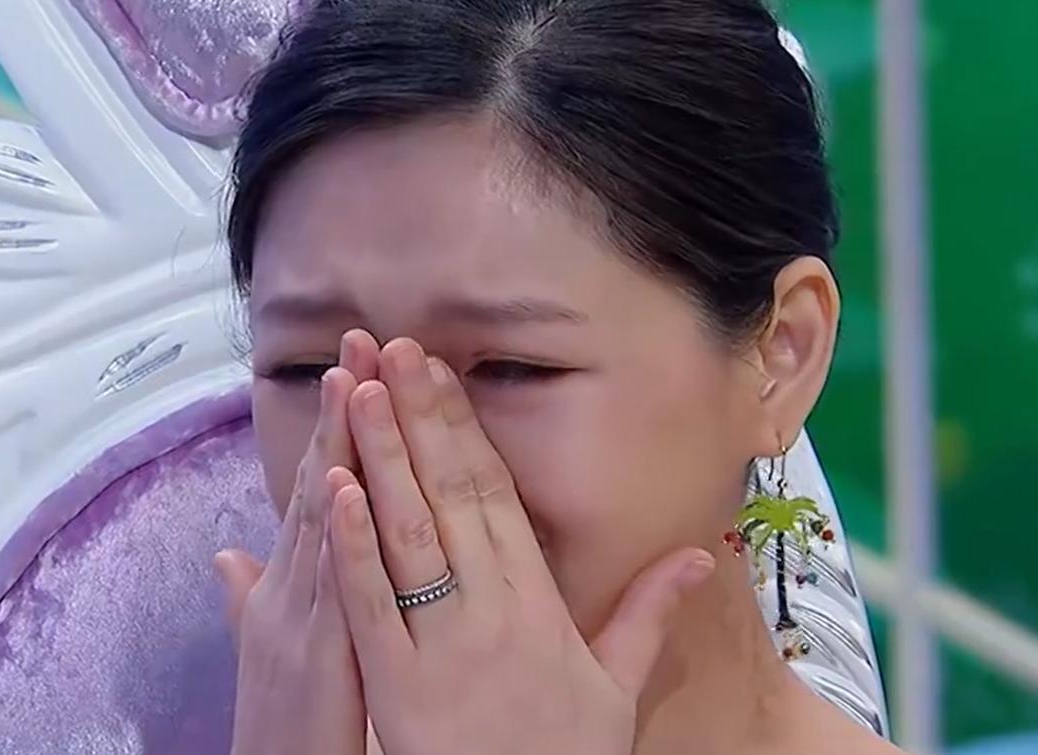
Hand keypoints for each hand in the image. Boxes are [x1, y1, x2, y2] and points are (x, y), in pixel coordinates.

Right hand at [216, 330, 378, 754]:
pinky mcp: (317, 655)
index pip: (321, 489)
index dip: (337, 427)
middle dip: (341, 411)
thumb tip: (227, 554)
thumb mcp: (269, 650)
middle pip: (322, 484)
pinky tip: (343, 484)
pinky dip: (335, 534)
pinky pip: (331, 586)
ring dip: (338, 448)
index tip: (358, 365)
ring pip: (324, 518)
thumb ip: (249, 597)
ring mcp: (300, 616)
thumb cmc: (283, 722)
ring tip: (353, 380)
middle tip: (360, 338)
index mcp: (290, 584)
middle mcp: (290, 587)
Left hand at [326, 337, 716, 754]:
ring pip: (406, 533)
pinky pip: (370, 605)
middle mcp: (490, 610)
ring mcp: (439, 645)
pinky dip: (352, 544)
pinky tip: (335, 489)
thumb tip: (702, 552)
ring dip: (379, 457)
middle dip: (417, 417)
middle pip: (449, 495)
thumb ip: (649, 613)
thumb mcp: (618, 688)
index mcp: (539, 603)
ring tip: (356, 390)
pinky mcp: (394, 684)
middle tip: (389, 349)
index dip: (463, 428)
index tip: (438, 372)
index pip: (494, 495)